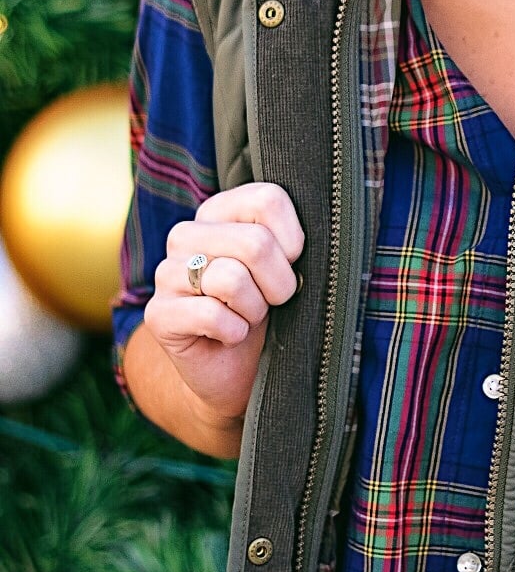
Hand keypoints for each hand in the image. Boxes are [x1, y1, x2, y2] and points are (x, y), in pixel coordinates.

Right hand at [142, 182, 304, 425]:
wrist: (240, 370)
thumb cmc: (270, 311)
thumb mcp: (287, 268)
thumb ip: (291, 243)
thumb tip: (298, 247)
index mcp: (220, 212)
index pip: (268, 200)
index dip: (294, 241)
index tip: (290, 265)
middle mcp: (187, 234)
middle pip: (255, 243)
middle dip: (279, 284)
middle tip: (271, 302)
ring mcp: (166, 273)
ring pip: (232, 278)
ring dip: (254, 310)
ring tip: (247, 317)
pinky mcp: (158, 313)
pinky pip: (212, 315)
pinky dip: (234, 332)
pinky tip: (227, 336)